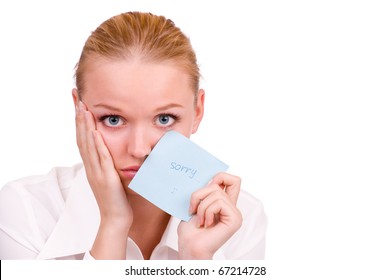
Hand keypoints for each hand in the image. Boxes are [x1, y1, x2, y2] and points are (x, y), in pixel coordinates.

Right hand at [76, 101, 131, 258]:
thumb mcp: (112, 175)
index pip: (83, 137)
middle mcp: (91, 166)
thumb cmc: (117, 198)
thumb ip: (110, 162)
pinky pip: (100, 159)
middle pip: (81, 136)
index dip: (79, 119)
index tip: (78, 102)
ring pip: (88, 145)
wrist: (116, 219)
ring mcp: (96, 172)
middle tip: (75, 96)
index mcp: (92, 164)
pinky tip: (95, 132)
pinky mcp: (105, 178)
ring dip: (84, 126)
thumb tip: (113, 149)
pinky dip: (96, 145)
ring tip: (82, 107)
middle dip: (78, 115)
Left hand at [177, 173, 242, 258]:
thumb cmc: (190, 230)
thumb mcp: (195, 204)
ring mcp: (235, 214)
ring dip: (201, 206)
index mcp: (225, 203)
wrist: (189, 248)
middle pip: (222, 181)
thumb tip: (212, 179)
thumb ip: (205, 192)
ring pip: (217, 193)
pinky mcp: (235, 219)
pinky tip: (206, 224)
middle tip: (194, 207)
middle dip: (202, 191)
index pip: (232, 180)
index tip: (205, 187)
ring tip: (200, 220)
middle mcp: (232, 207)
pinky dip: (207, 212)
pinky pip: (219, 203)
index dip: (220, 176)